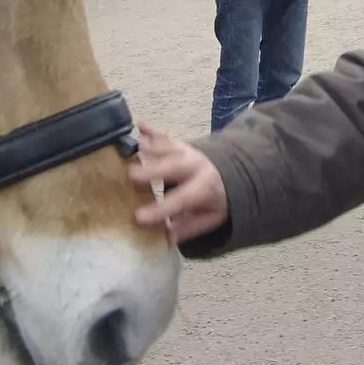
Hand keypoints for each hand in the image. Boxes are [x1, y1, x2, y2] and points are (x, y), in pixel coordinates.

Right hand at [129, 124, 228, 241]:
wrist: (232, 171)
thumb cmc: (215, 198)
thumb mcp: (210, 217)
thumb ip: (189, 227)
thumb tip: (166, 238)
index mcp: (204, 187)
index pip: (182, 199)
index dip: (161, 209)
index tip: (139, 218)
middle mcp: (195, 166)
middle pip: (173, 167)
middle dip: (152, 171)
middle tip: (131, 177)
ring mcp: (187, 151)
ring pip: (168, 148)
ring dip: (150, 148)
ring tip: (133, 149)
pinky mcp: (179, 144)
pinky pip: (166, 136)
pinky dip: (153, 130)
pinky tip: (140, 125)